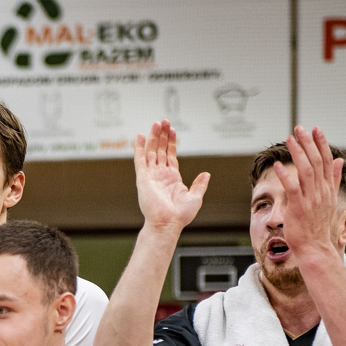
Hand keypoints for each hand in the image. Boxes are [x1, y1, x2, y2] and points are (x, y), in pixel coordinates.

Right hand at [134, 120, 209, 234]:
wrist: (168, 223)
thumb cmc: (180, 215)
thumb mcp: (195, 197)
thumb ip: (199, 184)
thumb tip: (206, 174)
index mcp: (172, 178)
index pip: (170, 155)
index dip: (171, 142)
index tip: (172, 130)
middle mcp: (160, 175)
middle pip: (160, 150)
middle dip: (162, 135)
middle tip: (164, 121)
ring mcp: (151, 175)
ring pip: (151, 151)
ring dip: (154, 137)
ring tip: (156, 123)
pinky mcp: (143, 178)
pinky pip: (140, 160)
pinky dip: (139, 148)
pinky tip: (139, 136)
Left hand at [276, 125, 345, 265]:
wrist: (315, 247)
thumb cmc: (318, 225)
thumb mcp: (329, 198)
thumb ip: (333, 179)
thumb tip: (339, 160)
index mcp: (328, 188)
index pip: (326, 161)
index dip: (321, 144)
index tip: (315, 129)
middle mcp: (321, 191)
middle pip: (316, 161)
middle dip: (308, 143)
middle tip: (299, 128)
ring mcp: (310, 199)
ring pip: (305, 171)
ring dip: (297, 153)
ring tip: (289, 139)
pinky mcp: (298, 208)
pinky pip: (292, 188)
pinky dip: (286, 175)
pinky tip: (279, 165)